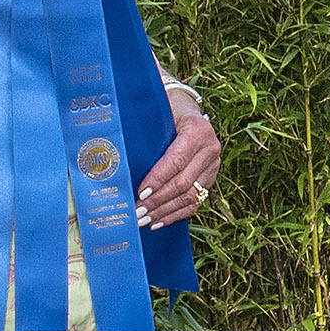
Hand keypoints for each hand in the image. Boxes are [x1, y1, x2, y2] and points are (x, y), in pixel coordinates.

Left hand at [135, 91, 221, 227]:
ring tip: (144, 220)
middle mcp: (210, 149)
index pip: (176, 160)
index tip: (140, 193)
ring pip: (190, 196)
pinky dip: (176, 214)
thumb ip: (147, 132)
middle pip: (183, 182)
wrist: (187, 109)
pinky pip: (196, 201)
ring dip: (165, 211)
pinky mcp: (211, 178)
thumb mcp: (159, 113)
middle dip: (158, 201)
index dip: (158, 179)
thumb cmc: (167, 111)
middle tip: (137, 212)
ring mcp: (213, 165)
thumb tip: (116, 155)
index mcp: (198, 131)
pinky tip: (159, 221)